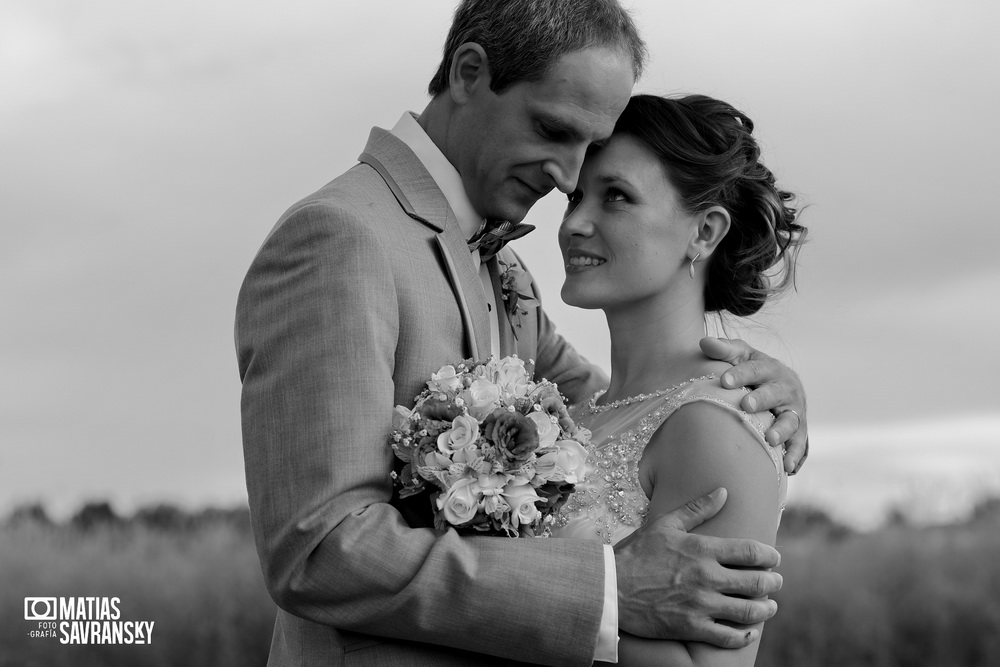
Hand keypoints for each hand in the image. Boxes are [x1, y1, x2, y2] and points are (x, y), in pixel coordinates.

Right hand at [613, 488, 781, 647]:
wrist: (610, 587)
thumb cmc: (636, 553)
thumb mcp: (664, 524)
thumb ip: (696, 509)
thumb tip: (723, 493)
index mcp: (702, 550)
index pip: (750, 552)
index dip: (769, 555)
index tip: (774, 558)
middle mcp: (706, 578)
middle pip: (757, 582)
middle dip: (773, 582)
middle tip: (776, 582)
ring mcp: (701, 605)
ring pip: (748, 611)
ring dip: (765, 609)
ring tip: (769, 606)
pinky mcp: (691, 627)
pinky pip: (728, 636)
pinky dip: (744, 635)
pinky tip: (749, 630)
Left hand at [700, 337, 808, 473]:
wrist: (777, 385)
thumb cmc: (751, 371)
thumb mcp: (740, 356)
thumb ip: (724, 349)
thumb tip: (703, 342)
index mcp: (770, 368)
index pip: (756, 369)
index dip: (741, 374)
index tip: (724, 380)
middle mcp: (786, 389)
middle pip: (776, 394)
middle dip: (762, 399)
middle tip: (745, 405)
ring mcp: (795, 412)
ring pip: (791, 421)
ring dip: (782, 430)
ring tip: (770, 439)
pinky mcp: (800, 432)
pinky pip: (800, 445)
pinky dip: (796, 456)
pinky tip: (788, 468)